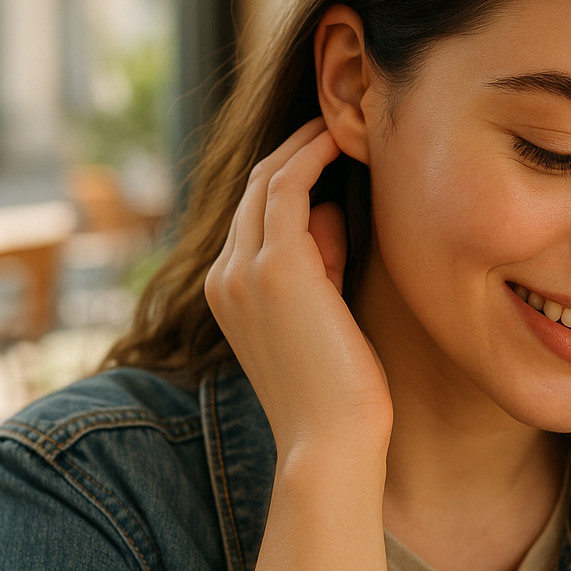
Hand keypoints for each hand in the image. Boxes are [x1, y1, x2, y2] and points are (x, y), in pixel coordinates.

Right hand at [205, 119, 391, 460]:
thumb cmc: (338, 393)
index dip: (290, 179)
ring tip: (345, 125)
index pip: (253, 218)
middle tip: (336, 125)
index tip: (327, 155)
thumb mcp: (322, 317)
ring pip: (267, 181)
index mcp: (230, 295)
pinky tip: (341, 142)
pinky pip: (288, 187)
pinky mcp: (276, 267)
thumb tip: (333, 215)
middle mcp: (225, 277)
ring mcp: (243, 270)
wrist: (330, 445)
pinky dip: (312, 156)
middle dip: (294, 152)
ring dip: (304, 146)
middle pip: (253, 191)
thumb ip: (321, 266)